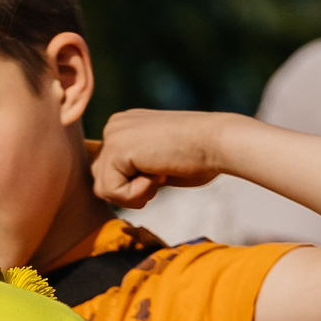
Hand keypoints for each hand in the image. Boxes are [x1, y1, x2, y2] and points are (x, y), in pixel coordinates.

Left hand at [88, 109, 239, 208]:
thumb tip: (104, 190)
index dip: (134, 184)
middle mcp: (114, 126)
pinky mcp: (116, 149)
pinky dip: (137, 194)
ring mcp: (113, 135)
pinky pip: (112, 192)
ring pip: (103, 189)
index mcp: (123, 127)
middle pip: (101, 181)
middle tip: (161, 173)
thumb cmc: (199, 156)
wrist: (219, 142)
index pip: (108, 172)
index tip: (162, 167)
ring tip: (160, 173)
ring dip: (134, 194)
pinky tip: (159, 172)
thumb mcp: (157, 161)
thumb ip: (132, 170)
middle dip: (130, 191)